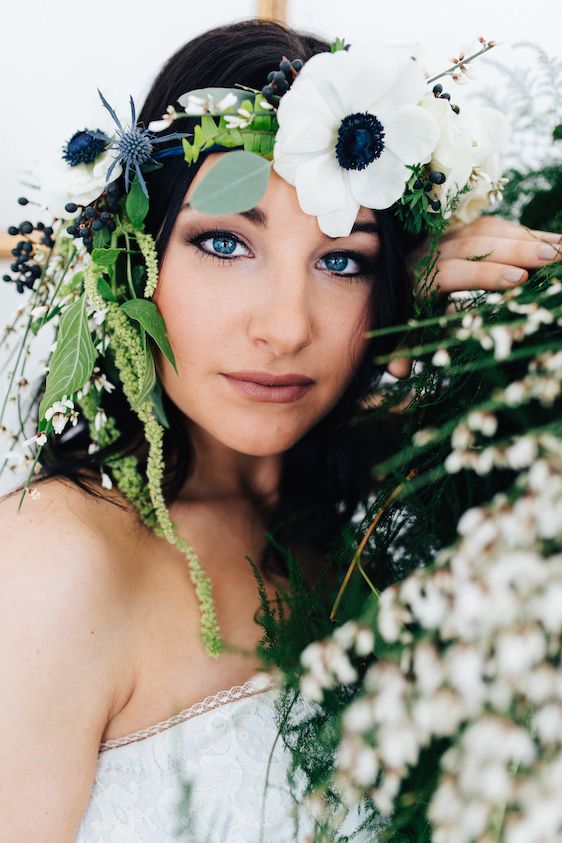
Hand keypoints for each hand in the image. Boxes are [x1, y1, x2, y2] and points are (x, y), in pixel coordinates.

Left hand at [386, 216, 561, 378]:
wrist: (386, 281)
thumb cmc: (401, 315)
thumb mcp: (399, 334)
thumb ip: (402, 351)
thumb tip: (397, 370)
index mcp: (418, 279)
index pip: (453, 272)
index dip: (485, 274)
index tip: (518, 280)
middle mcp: (432, 252)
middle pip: (475, 245)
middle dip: (515, 250)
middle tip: (550, 257)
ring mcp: (447, 237)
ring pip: (487, 230)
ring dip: (524, 237)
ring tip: (559, 249)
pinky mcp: (460, 230)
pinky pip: (492, 226)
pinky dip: (522, 232)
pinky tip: (551, 241)